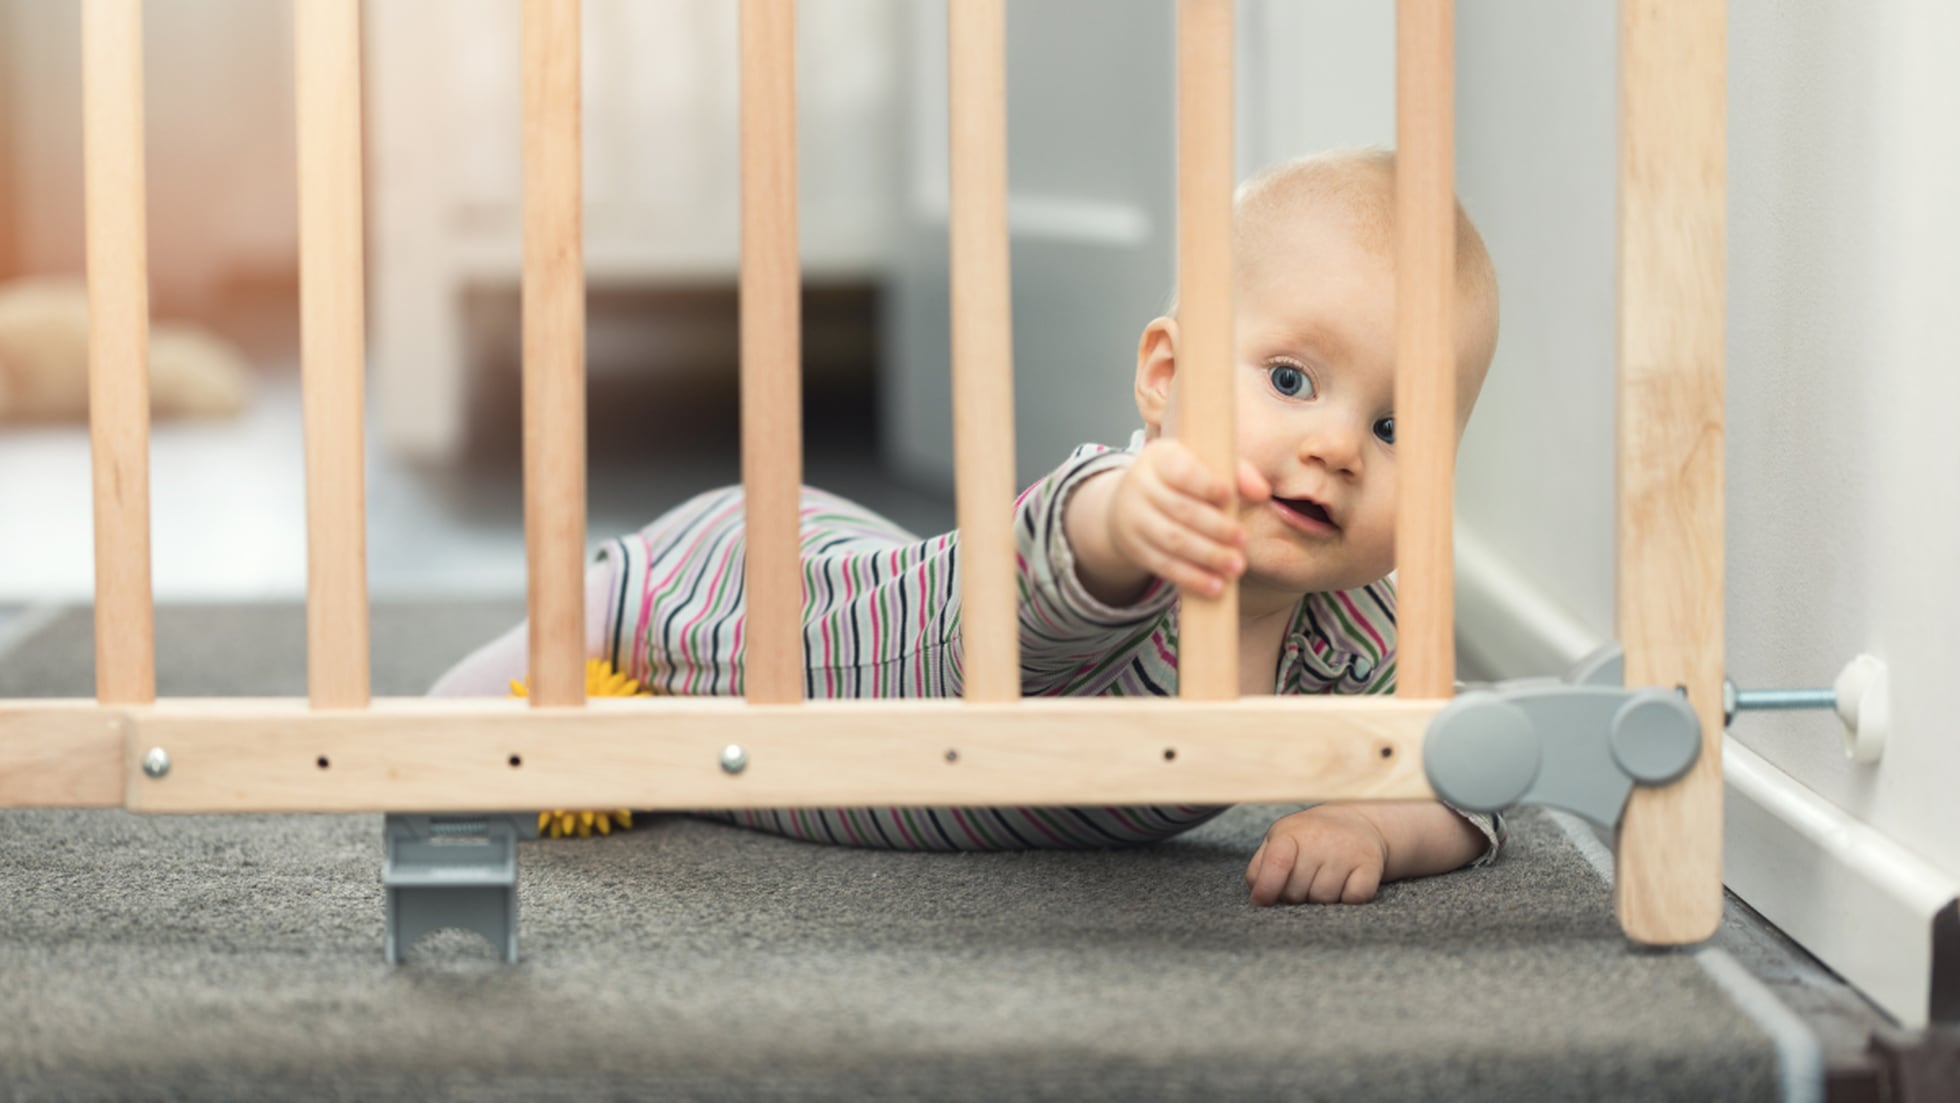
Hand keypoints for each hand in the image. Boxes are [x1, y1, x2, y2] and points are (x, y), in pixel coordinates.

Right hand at [1106, 439, 1270, 596]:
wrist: (1129, 503)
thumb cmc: (1179, 480)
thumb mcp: (1201, 465)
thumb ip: (1235, 473)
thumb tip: (1262, 492)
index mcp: (1160, 459)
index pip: (1181, 471)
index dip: (1205, 484)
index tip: (1228, 495)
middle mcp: (1141, 487)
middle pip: (1180, 510)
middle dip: (1215, 527)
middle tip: (1242, 539)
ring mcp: (1135, 520)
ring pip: (1172, 541)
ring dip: (1207, 556)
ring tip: (1236, 566)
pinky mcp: (1136, 549)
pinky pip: (1164, 566)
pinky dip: (1191, 578)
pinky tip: (1215, 586)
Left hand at [1244, 806, 1388, 905]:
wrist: (1356, 822)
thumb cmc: (1309, 839)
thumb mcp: (1278, 842)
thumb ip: (1260, 869)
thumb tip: (1258, 899)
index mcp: (1291, 833)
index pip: (1277, 863)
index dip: (1267, 887)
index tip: (1262, 900)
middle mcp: (1320, 839)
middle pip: (1297, 892)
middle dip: (1295, 895)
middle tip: (1304, 879)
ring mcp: (1347, 852)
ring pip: (1324, 899)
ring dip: (1321, 899)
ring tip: (1323, 878)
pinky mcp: (1371, 865)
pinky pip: (1354, 899)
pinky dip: (1347, 899)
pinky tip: (1345, 883)